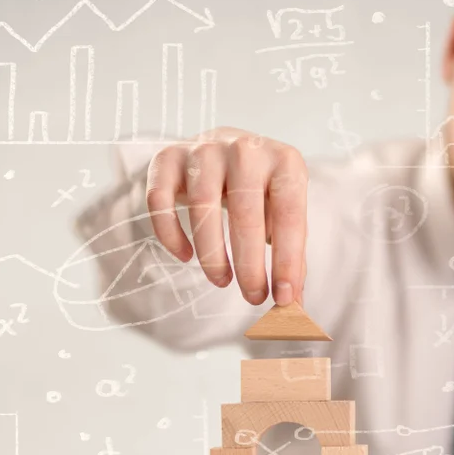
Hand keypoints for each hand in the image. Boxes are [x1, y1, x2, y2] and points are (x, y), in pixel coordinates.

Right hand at [146, 127, 307, 306]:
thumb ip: (291, 256)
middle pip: (245, 213)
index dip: (287, 260)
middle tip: (252, 297)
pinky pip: (160, 201)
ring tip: (221, 280)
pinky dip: (170, 234)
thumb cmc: (260, 191)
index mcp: (284, 160)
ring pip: (201, 208)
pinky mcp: (167, 157)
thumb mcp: (282, 214)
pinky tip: (185, 255)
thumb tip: (294, 306)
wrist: (223, 148)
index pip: (290, 214)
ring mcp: (204, 149)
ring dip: (212, 254)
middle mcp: (245, 149)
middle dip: (249, 265)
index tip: (283, 297)